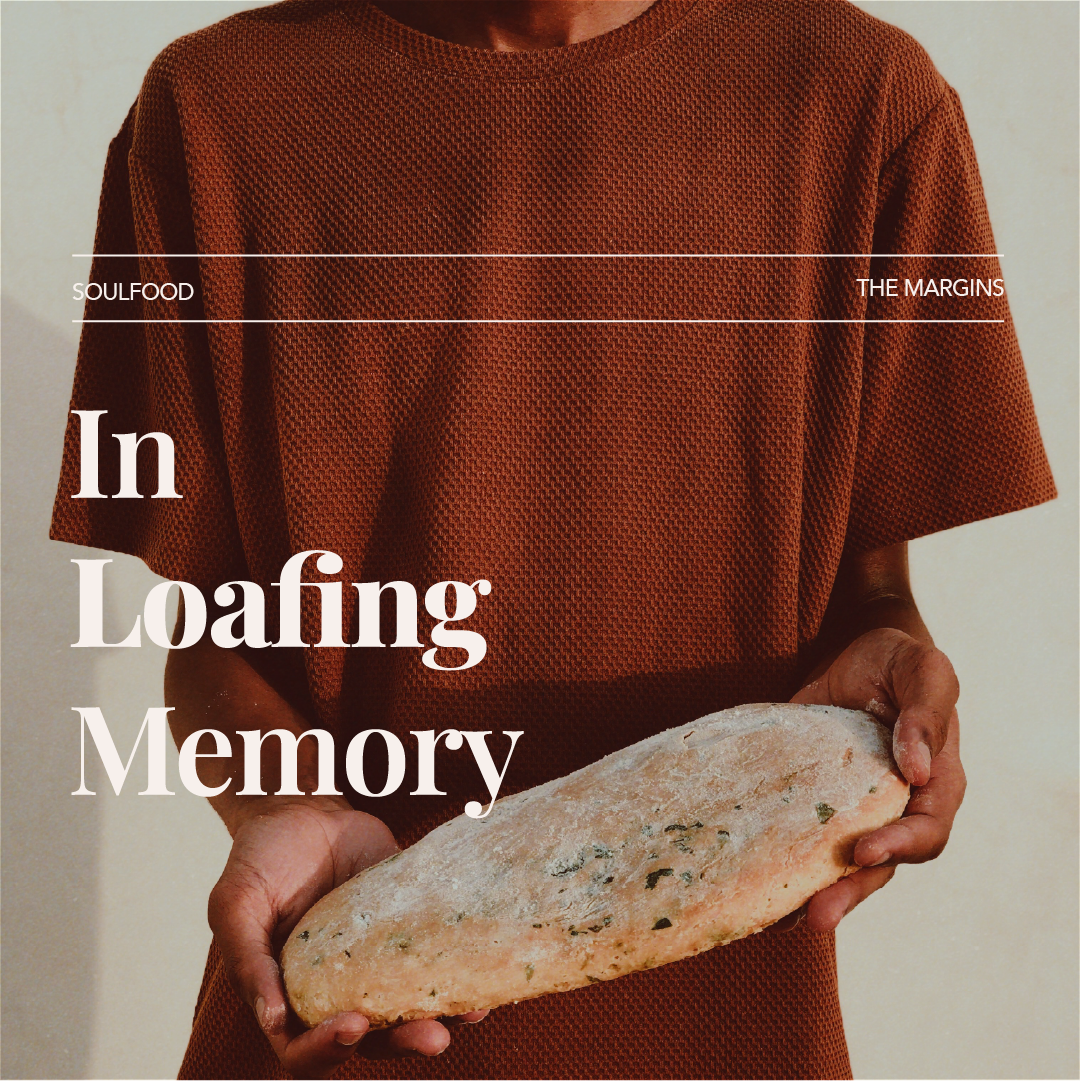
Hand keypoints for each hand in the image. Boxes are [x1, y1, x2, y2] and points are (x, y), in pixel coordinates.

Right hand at [207, 798, 488, 1078]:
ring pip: (407, 1006)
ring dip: (439, 1016)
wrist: (304, 807)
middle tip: (434, 1036)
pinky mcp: (406, 927)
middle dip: (402, 1042)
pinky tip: (482, 973)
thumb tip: (274, 1020)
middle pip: (368, 1038)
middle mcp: (335, 987)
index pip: (303, 1046)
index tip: (352, 1025)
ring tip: (472, 1012)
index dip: (326, 1049)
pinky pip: (433, 956)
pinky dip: (457, 970)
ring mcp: (374, 960)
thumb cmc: (261, 856)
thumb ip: (248, 960)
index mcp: (288, 993)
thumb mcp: (236, 903)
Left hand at [788, 627, 966, 931]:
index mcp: (935, 784)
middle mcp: (895, 809)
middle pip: (880, 865)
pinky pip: (801, 840)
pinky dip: (784, 865)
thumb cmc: (900, 660)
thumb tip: (915, 770)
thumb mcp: (925, 671)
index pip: (926, 831)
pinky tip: (755, 887)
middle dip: (849, 891)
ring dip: (814, 892)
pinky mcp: (813, 803)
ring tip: (781, 918)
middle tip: (816, 916)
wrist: (858, 649)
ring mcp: (853, 810)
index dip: (898, 846)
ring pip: (838, 864)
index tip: (863, 850)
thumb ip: (926, 714)